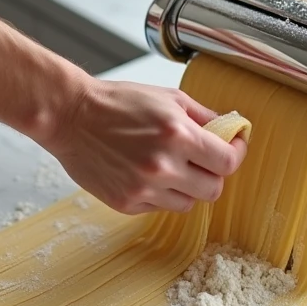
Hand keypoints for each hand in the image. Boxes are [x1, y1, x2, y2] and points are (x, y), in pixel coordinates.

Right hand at [45, 79, 247, 213]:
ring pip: (188, 203)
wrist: (71, 117)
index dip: (236, 154)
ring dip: (187, 186)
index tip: (233, 147)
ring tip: (170, 165)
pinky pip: (160, 208)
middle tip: (203, 159)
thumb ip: (204, 116)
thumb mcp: (168, 97)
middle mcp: (163, 166)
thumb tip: (231, 130)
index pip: (228, 162)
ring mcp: (143, 189)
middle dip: (213, 173)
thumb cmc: (118, 102)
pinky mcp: (126, 204)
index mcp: (178, 135)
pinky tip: (145, 173)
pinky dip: (161, 194)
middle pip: (213, 190)